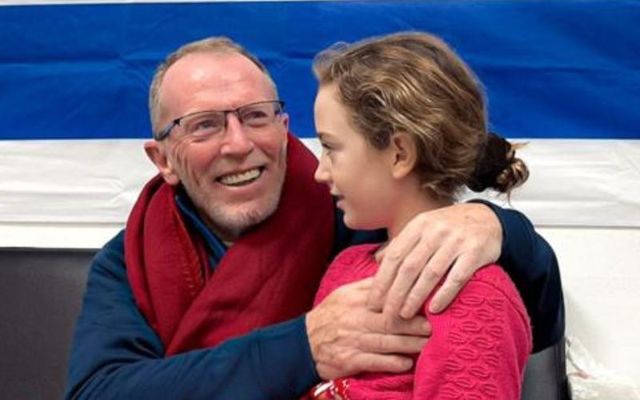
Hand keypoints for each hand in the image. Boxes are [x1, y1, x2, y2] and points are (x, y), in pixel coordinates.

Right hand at [306, 278, 430, 379]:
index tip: (425, 301)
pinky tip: (406, 363)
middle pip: (389, 321)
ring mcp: (352, 340)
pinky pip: (373, 361)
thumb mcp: (345, 293)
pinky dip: (390, 363)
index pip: (384, 297)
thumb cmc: (331, 315)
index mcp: (356, 300)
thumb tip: (392, 267)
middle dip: (413, 324)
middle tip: (433, 325)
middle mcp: (355, 318)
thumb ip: (370, 284)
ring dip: (408, 344)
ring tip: (428, 344)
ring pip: (385, 342)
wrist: (304, 342)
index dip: (406, 300)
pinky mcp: (349, 360)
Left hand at [368, 202, 501, 316]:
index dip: (382, 280)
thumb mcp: (423, 227)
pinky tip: (434, 309)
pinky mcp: (475, 252)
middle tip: (386, 314)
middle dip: (395, 293)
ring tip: (405, 315)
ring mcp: (456, 241)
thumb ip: (402, 243)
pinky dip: (444, 294)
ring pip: (430, 273)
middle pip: (409, 267)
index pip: (395, 256)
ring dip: (415, 297)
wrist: (487, 217)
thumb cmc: (449, 227)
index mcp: (419, 225)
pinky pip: (457, 277)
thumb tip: (377, 261)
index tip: (373, 301)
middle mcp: (435, 231)